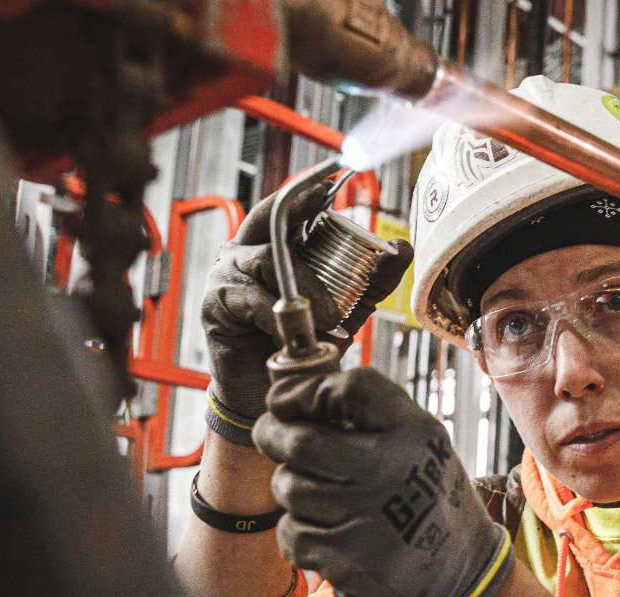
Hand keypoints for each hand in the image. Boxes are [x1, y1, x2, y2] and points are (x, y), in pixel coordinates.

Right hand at [201, 180, 413, 442]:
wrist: (269, 394)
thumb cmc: (303, 345)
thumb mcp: (347, 307)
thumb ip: (374, 280)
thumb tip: (403, 249)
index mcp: (275, 245)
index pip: (290, 206)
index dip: (308, 189)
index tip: (333, 179)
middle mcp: (246, 252)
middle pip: (273, 219)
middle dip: (301, 212)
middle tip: (329, 211)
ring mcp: (227, 275)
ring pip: (267, 260)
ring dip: (305, 285)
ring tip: (332, 316)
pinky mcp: (216, 305)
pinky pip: (252, 299)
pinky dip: (279, 313)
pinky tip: (299, 331)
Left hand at [253, 368, 513, 596]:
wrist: (461, 569)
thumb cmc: (426, 494)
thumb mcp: (419, 439)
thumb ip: (369, 412)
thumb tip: (287, 394)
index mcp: (414, 431)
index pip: (351, 389)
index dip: (305, 389)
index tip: (282, 399)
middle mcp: (391, 469)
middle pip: (301, 441)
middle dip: (270, 434)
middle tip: (268, 434)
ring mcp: (367, 516)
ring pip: (289, 487)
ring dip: (292, 490)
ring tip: (322, 497)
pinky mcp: (347, 559)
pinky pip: (290, 533)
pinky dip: (298, 533)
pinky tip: (328, 534)